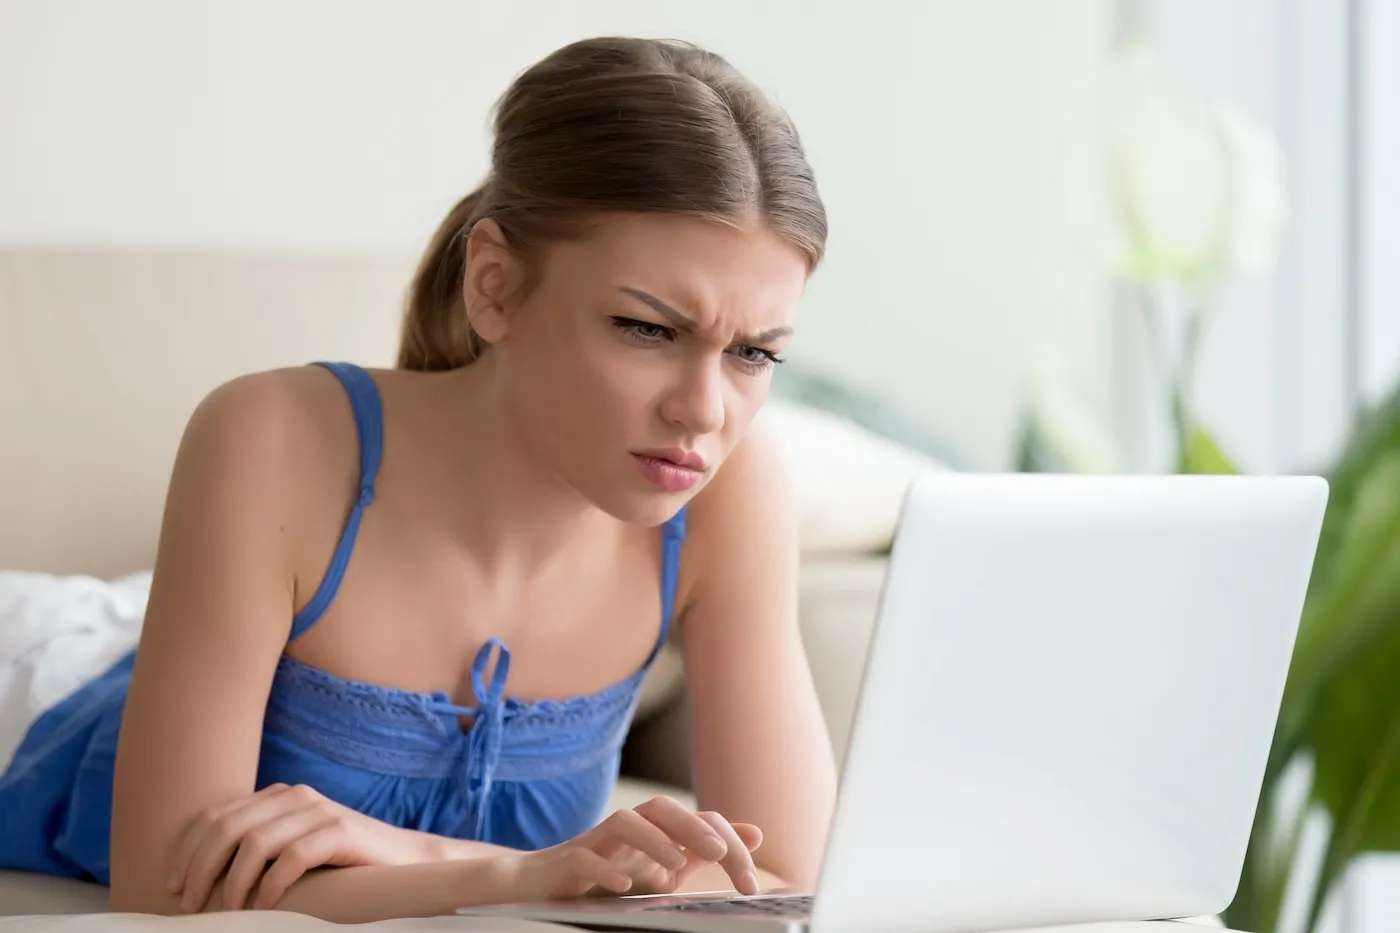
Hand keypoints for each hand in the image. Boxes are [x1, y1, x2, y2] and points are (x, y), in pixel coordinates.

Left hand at [167, 783, 425, 911]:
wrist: (402, 860)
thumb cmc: (339, 863)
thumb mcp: (292, 848)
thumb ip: (258, 846)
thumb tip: (198, 876)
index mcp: (278, 796)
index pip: (215, 814)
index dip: (187, 850)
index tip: (172, 885)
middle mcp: (296, 796)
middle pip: (228, 827)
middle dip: (201, 868)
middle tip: (191, 904)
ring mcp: (320, 811)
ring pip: (256, 842)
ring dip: (234, 882)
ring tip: (230, 910)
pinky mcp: (342, 830)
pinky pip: (294, 857)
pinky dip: (272, 885)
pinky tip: (265, 906)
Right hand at [502, 796, 763, 901]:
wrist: (538, 883)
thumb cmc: (606, 873)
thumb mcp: (663, 866)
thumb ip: (702, 850)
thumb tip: (754, 833)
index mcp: (655, 830)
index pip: (697, 820)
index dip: (729, 839)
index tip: (752, 874)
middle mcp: (628, 830)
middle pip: (661, 809)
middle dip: (693, 827)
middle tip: (721, 854)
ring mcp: (596, 842)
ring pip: (623, 822)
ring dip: (652, 840)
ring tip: (676, 866)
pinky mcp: (566, 862)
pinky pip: (583, 856)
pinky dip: (604, 867)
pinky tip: (622, 885)